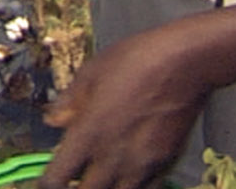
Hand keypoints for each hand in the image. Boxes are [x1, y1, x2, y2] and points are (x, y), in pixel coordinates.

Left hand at [39, 27, 214, 188]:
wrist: (187, 63)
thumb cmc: (134, 60)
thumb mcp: (91, 73)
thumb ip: (69, 102)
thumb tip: (53, 121)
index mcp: (87, 134)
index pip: (56, 180)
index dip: (48, 184)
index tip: (49, 180)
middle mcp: (111, 158)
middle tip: (76, 177)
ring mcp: (140, 166)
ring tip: (103, 177)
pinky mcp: (165, 166)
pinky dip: (132, 188)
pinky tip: (128, 176)